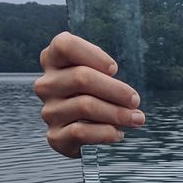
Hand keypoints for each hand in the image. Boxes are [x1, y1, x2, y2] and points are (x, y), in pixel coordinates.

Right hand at [34, 32, 143, 157]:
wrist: (79, 131)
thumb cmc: (93, 94)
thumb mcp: (97, 75)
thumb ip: (104, 72)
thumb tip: (128, 96)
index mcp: (53, 62)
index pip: (64, 45)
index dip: (93, 54)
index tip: (114, 69)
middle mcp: (46, 85)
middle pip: (81, 78)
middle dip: (116, 90)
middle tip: (135, 100)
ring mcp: (49, 111)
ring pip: (85, 106)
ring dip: (117, 113)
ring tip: (136, 118)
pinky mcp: (55, 136)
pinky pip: (81, 132)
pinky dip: (105, 133)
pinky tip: (119, 133)